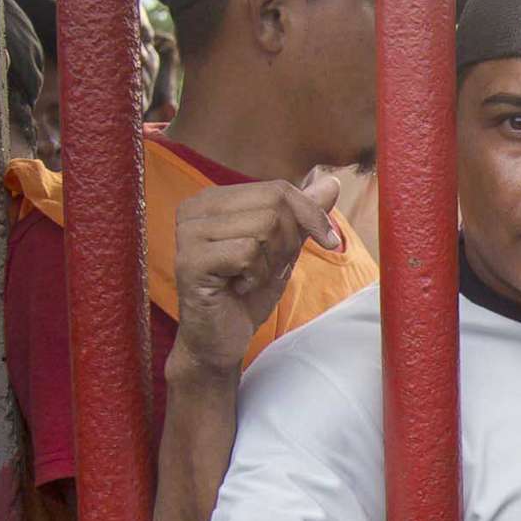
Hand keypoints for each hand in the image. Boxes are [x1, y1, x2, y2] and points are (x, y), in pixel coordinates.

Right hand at [165, 173, 343, 376]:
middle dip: (287, 243)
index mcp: (213, 199)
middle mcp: (195, 208)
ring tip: (249, 278)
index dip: (312, 215)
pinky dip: (255, 276)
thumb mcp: (284, 248)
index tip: (329, 241)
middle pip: (274, 205)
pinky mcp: (189, 260)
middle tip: (268, 268)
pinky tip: (237, 287)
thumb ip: (303, 214)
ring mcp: (188, 233)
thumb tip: (332, 181)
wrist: (221, 339)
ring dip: (270, 262)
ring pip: (263, 227)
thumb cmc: (248, 293)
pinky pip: (247, 253)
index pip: (278, 188)